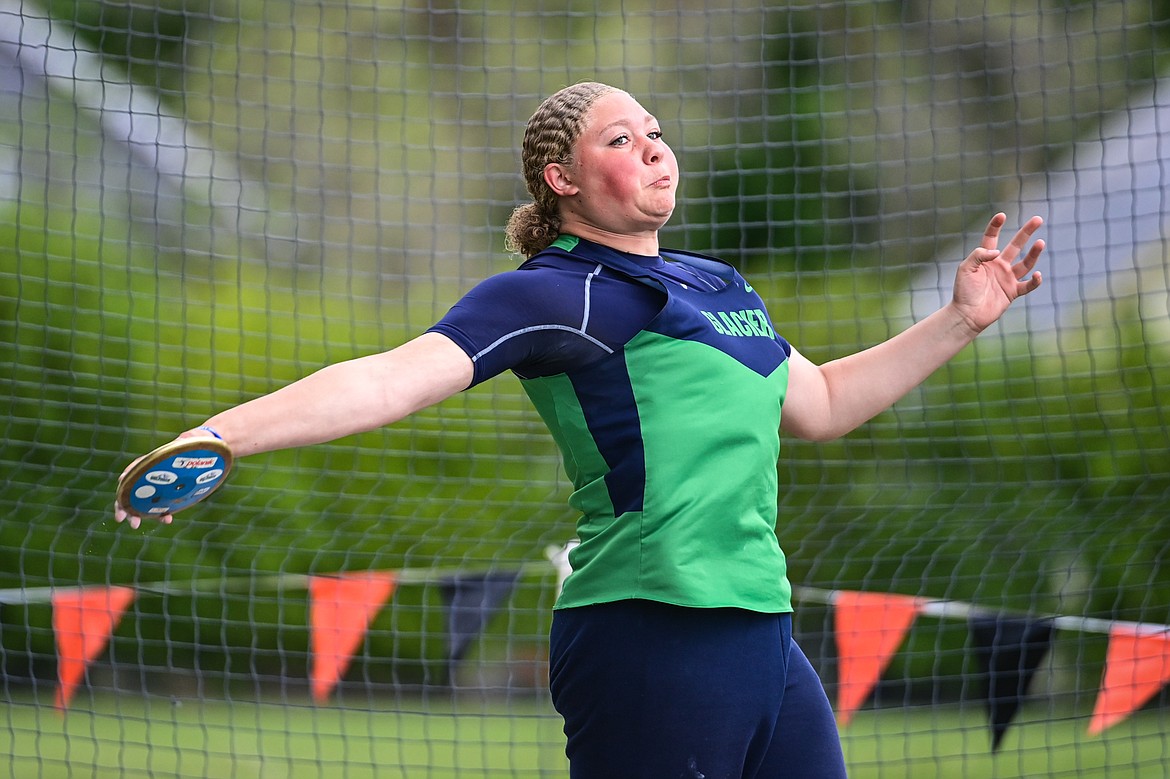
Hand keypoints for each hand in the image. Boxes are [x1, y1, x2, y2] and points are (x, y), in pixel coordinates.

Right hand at [113, 429, 205, 528]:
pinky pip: (161, 507)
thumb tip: (184, 439)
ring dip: (137, 514)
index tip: (121, 486)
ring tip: (135, 525)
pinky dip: (161, 514)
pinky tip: (166, 519)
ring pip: (143, 502)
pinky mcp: (170, 495)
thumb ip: (187, 440)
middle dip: (124, 505)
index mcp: (154, 460)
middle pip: (132, 490)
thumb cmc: (195, 442)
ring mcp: (160, 486)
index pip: (135, 469)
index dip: (126, 478)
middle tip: (120, 518)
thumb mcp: (192, 439)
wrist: (207, 452)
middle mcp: (153, 475)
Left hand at [951, 213, 1043, 332]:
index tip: (1002, 215)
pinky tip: (1037, 275)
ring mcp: (1007, 278)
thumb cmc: (963, 291)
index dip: (996, 226)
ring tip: (1041, 242)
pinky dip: (1035, 281)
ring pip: (1025, 263)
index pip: (991, 238)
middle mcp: (999, 266)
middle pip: (1016, 245)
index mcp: (985, 258)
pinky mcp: (1013, 292)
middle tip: (1038, 219)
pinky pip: (1028, 285)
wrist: (966, 314)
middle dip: (1026, 232)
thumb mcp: (965, 268)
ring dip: (1034, 253)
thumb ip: (979, 255)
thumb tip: (997, 252)